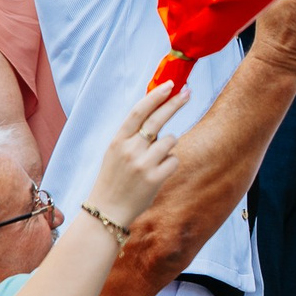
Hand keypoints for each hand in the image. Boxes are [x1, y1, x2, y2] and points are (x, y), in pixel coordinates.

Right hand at [86, 83, 188, 228]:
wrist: (107, 210)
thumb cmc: (114, 179)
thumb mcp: (115, 152)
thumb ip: (132, 135)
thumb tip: (157, 112)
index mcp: (117, 141)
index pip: (138, 111)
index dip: (155, 96)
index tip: (169, 85)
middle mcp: (129, 149)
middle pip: (158, 119)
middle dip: (175, 103)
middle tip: (188, 92)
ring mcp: (142, 164)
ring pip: (170, 140)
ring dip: (168, 147)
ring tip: (154, 162)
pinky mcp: (155, 178)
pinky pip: (174, 160)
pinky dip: (170, 165)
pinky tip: (157, 174)